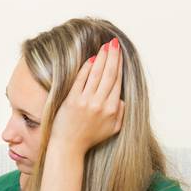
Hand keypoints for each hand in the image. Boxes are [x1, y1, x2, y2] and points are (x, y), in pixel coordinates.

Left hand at [50, 37, 124, 153]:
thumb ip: (120, 113)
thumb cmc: (90, 139)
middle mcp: (100, 104)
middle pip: (109, 75)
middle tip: (114, 43)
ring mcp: (85, 102)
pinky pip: (80, 81)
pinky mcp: (72, 101)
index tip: (120, 53)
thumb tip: (122, 99)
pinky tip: (90, 60)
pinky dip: (85, 69)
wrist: (68, 147)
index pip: (117, 82)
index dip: (119, 65)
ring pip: (96, 75)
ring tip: (104, 47)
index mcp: (112, 109)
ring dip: (101, 59)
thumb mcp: (112, 129)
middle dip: (113, 57)